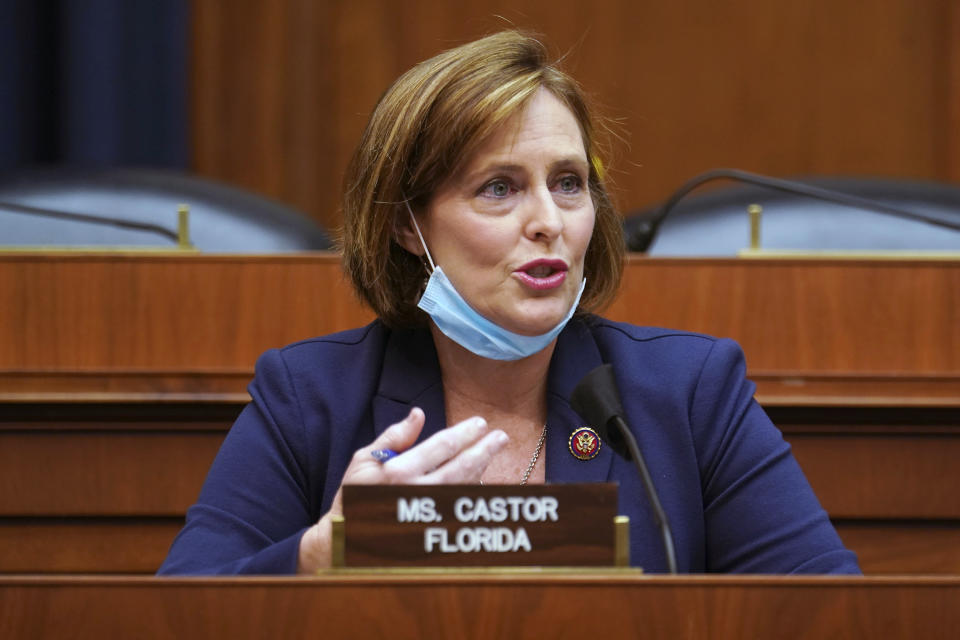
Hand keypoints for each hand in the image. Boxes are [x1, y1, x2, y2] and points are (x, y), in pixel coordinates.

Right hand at [297, 408, 507, 572]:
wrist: (348, 536)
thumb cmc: (355, 493)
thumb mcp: (365, 459)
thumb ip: (394, 436)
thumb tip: (418, 414)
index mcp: (398, 472)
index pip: (442, 446)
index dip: (465, 433)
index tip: (480, 423)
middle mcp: (416, 493)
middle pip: (461, 468)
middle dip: (484, 450)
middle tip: (501, 437)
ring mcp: (426, 514)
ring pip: (464, 488)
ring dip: (481, 468)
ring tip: (491, 451)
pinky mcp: (432, 529)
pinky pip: (459, 507)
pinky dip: (471, 489)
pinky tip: (479, 475)